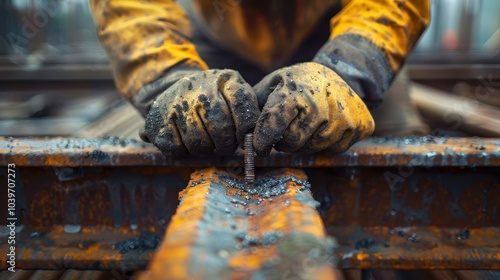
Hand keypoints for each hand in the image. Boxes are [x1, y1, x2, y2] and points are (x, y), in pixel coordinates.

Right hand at [141, 69, 259, 157]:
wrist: (173, 86)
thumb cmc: (214, 99)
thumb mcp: (234, 96)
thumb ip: (248, 114)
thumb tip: (255, 144)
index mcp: (225, 79)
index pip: (242, 102)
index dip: (245, 128)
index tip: (243, 139)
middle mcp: (200, 85)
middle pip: (220, 126)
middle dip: (225, 144)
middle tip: (224, 146)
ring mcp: (177, 100)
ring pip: (199, 141)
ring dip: (205, 150)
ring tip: (206, 143)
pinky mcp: (158, 118)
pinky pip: (176, 148)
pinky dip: (183, 153)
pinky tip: (186, 142)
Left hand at [253, 62, 373, 155]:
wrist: (340, 72)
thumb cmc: (298, 83)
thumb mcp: (274, 85)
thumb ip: (255, 106)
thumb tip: (240, 131)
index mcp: (296, 93)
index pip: (273, 126)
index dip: (262, 140)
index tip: (258, 146)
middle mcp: (322, 105)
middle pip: (293, 144)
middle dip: (284, 142)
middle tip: (285, 131)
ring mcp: (345, 116)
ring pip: (315, 148)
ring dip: (305, 142)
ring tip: (306, 124)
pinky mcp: (362, 125)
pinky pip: (335, 148)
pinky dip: (327, 142)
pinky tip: (326, 125)